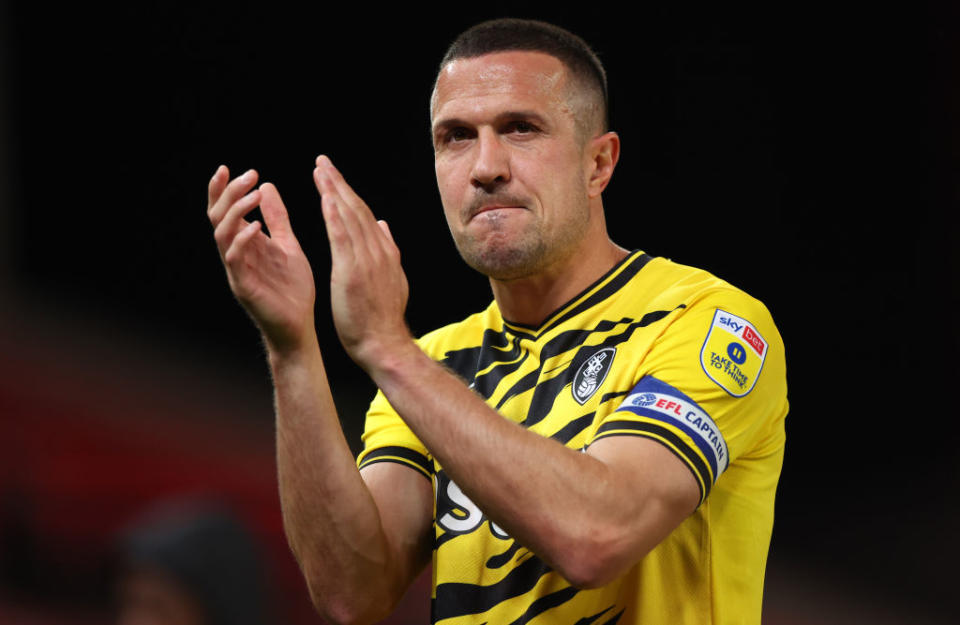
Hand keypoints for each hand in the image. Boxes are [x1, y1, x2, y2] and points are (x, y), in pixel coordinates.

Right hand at [207, 166, 316, 353]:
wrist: (299, 325)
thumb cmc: (293, 289)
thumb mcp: (287, 244)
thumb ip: (276, 218)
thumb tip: (267, 185)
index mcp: (244, 243)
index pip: (224, 211)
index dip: (221, 190)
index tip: (227, 167)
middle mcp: (235, 254)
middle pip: (217, 217)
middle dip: (229, 193)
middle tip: (249, 174)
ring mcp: (237, 270)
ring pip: (221, 234)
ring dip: (236, 211)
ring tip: (254, 194)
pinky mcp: (243, 286)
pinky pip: (235, 259)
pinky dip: (242, 240)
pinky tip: (256, 226)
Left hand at [314, 155, 411, 368]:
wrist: (384, 344)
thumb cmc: (382, 320)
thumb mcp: (391, 280)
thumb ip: (388, 251)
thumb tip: (384, 226)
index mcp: (384, 253)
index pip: (364, 216)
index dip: (348, 195)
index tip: (334, 178)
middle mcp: (377, 251)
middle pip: (356, 209)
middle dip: (338, 184)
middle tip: (322, 162)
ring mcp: (366, 260)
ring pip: (349, 217)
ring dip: (334, 191)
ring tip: (320, 171)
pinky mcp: (352, 271)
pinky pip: (342, 237)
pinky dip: (334, 215)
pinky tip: (325, 198)